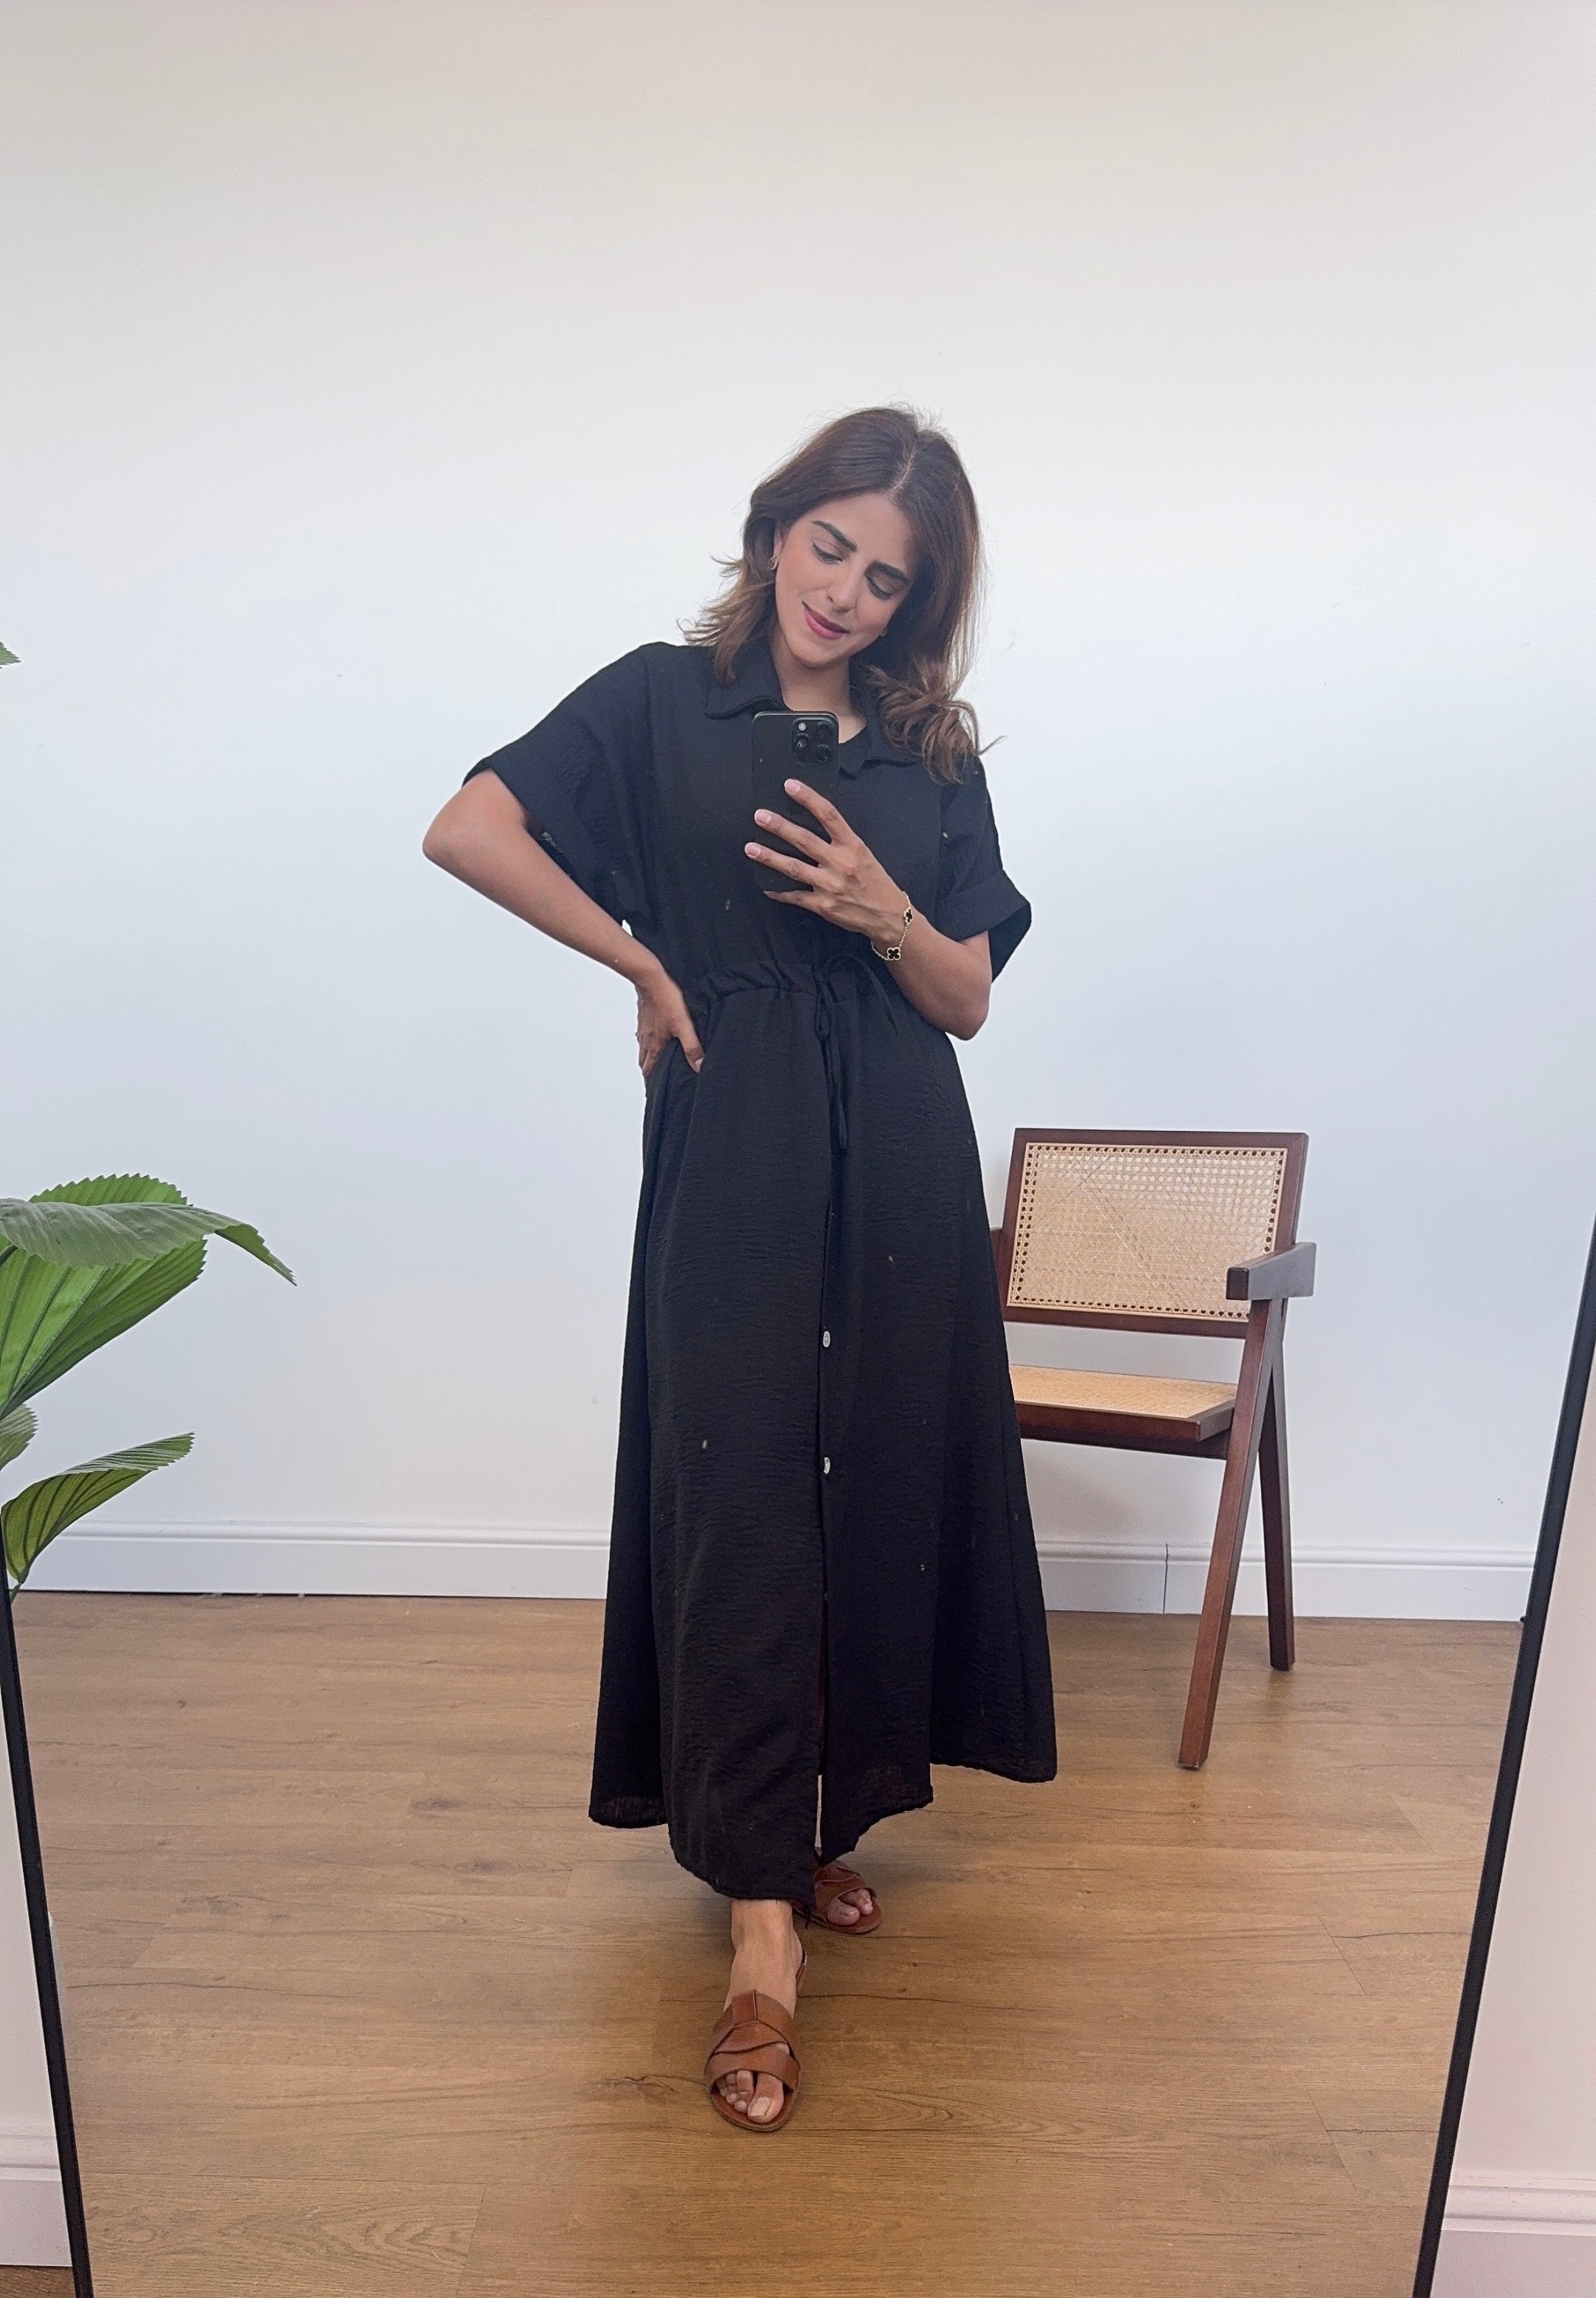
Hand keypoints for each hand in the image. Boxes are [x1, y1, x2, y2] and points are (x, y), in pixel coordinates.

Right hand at [634, 963, 703, 1077]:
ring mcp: (643, 1027)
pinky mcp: (643, 1016)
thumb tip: (700, 1066)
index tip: (654, 1090)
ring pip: (643, 1048)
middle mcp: (646, 1039)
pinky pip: (643, 1033)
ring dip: (648, 1056)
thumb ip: (692, 1047)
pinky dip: (647, 1040)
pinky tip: (654, 1035)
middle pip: (644, 1061)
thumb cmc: (666, 999)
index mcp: (655, 1045)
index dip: (652, 1082)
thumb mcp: (683, 1025)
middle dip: (649, 1071)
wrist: (650, 978)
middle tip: (655, 1078)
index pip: (650, 1070)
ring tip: (655, 1060)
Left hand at [746, 781, 908, 944]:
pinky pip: (795, 896)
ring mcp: (829, 885)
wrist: (888, 916)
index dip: (809, 798)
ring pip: (793, 868)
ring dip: (769, 857)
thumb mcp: (863, 854)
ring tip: (751, 848)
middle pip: (804, 840)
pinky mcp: (823, 905)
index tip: (790, 785)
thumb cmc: (875, 882)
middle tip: (760, 816)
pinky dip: (778, 891)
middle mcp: (840, 863)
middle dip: (779, 827)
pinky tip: (765, 886)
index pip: (828, 815)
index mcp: (852, 846)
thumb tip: (812, 824)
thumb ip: (840, 841)